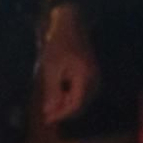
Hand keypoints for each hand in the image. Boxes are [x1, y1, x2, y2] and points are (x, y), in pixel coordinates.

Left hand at [40, 3, 97, 123]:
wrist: (70, 24)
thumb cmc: (57, 43)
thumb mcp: (51, 67)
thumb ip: (52, 91)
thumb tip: (50, 111)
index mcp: (85, 77)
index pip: (75, 105)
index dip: (61, 114)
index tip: (47, 119)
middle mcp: (94, 80)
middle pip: (80, 104)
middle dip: (63, 111)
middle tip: (46, 114)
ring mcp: (95, 77)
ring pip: (82, 99)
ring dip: (66, 104)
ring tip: (50, 105)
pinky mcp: (92, 74)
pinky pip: (82, 92)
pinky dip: (70, 96)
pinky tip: (59, 94)